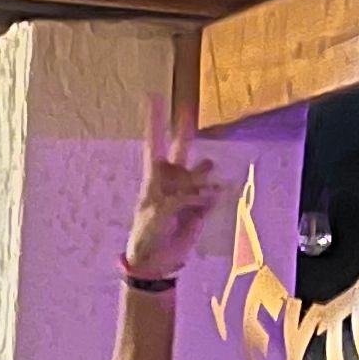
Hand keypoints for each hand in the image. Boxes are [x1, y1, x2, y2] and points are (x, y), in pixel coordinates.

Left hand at [123, 92, 226, 286]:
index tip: (152, 97)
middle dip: (184, 131)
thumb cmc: (147, 237)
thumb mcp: (156, 214)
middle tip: (188, 109)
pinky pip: (211, 195)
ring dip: (203, 174)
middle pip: (180, 150)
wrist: (158, 262)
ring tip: (207, 175)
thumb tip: (205, 191)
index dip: (154, 122)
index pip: (153, 144)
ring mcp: (188, 193)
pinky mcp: (201, 207)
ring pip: (201, 173)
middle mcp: (171, 181)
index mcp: (153, 179)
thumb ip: (178, 197)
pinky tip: (209, 202)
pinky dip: (211, 198)